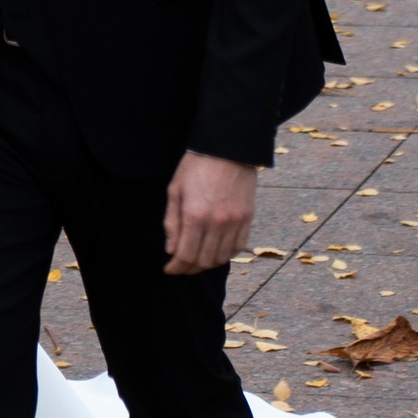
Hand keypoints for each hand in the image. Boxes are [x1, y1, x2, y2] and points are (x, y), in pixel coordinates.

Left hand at [163, 150, 258, 275]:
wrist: (227, 148)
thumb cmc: (196, 166)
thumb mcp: (175, 190)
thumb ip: (172, 223)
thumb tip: (171, 250)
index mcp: (194, 215)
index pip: (185, 255)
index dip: (176, 268)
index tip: (169, 270)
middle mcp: (216, 223)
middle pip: (203, 261)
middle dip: (189, 269)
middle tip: (181, 267)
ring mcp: (235, 222)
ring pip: (221, 257)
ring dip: (207, 264)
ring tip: (196, 260)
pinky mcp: (248, 218)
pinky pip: (238, 247)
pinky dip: (225, 254)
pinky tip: (215, 250)